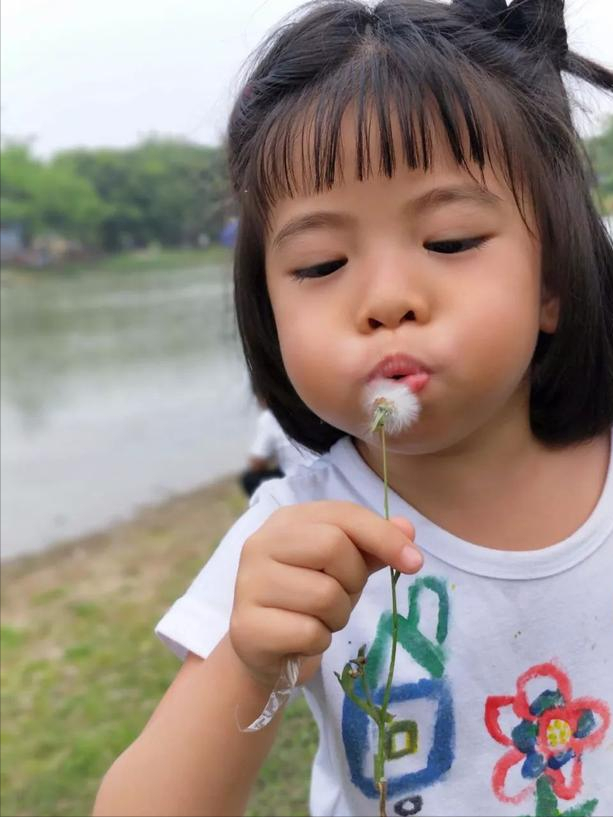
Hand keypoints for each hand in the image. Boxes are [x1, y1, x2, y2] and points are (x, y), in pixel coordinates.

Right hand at [229, 501, 421, 688]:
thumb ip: (372, 545)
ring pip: (325, 595)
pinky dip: (319, 641)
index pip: (343, 514)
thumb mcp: (342, 568)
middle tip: (342, 595)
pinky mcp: (247, 626)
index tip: (415, 562)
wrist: (263, 651)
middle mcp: (260, 544)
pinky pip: (310, 632)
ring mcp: (249, 584)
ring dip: (337, 616)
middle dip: (353, 580)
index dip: (384, 536)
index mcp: (286, 521)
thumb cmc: (306, 599)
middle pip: (333, 546)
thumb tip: (408, 527)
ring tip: (319, 618)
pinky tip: (302, 638)